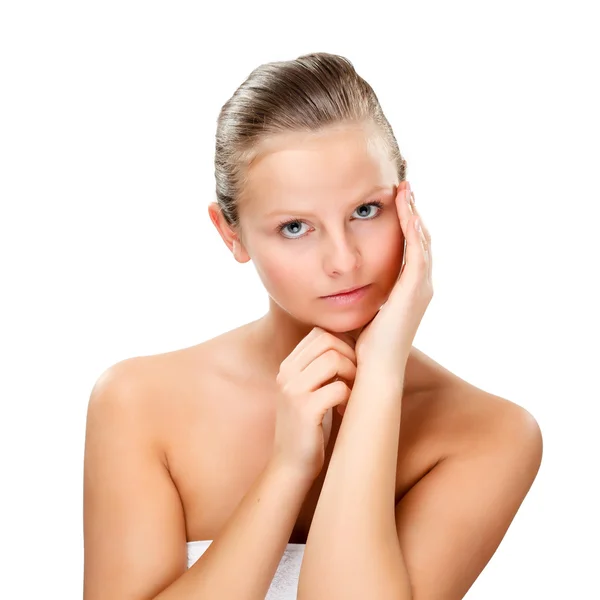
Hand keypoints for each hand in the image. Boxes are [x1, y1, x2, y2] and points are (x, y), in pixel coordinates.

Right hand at [270, 327, 356, 482]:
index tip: (352, 364)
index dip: (344, 343)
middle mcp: (286, 374)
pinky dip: (350, 397)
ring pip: (334, 360)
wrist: (291, 466)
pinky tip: (344, 410)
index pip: (319, 333)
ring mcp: (293, 391)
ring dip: (353, 375)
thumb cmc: (309, 427)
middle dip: (351, 356)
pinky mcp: (305, 410)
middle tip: (356, 379)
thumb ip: (322, 367)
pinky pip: (339, 388)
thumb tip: (357, 342)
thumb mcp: (310, 390)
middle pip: (328, 341)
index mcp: (288, 366)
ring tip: (352, 393)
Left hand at [352, 181, 432, 372]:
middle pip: (421, 239)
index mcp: (410, 289)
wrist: (375, 368)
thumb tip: (348, 280)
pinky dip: (412, 229)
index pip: (412, 247)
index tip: (396, 201)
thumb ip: (366, 292)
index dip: (407, 223)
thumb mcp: (367, 309)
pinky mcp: (414, 290)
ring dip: (414, 214)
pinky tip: (405, 211)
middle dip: (413, 212)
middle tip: (404, 187)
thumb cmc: (367, 344)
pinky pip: (416, 251)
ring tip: (404, 191)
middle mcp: (421, 285)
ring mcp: (420, 287)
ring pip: (422, 240)